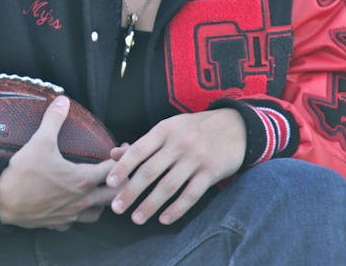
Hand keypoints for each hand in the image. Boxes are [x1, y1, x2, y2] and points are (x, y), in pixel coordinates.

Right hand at [0, 96, 117, 229]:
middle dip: (120, 182)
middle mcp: (82, 200)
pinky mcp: (58, 223)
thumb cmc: (23, 173)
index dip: (122, 158)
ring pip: (99, 213)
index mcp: (82, 179)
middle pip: (115, 195)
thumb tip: (62, 101)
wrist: (1, 200)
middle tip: (118, 170)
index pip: (115, 170)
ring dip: (103, 201)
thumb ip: (54, 119)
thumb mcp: (39, 141)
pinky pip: (76, 221)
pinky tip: (74, 204)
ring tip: (99, 189)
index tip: (122, 150)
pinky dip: (80, 213)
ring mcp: (71, 214)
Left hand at [106, 108, 244, 225]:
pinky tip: (163, 219)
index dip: (123, 167)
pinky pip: (191, 195)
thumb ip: (142, 144)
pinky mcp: (212, 172)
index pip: (138, 150)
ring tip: (136, 218)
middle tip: (116, 208)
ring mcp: (196, 158)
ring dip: (150, 205)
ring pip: (169, 186)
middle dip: (131, 191)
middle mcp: (178, 144)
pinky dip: (176, 209)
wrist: (236, 126)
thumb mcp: (167, 129)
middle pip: (150, 171)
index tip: (109, 184)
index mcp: (164, 130)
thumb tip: (112, 154)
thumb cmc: (193, 129)